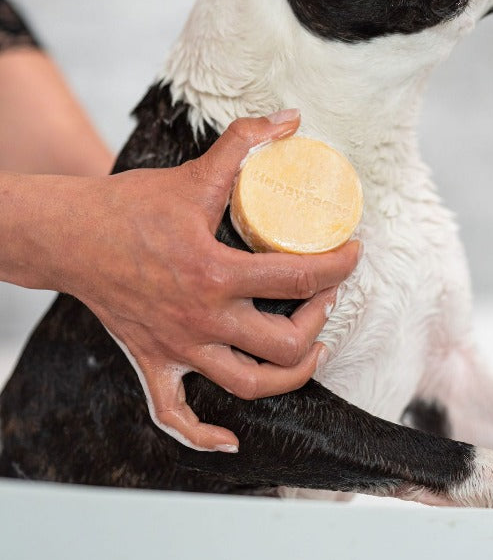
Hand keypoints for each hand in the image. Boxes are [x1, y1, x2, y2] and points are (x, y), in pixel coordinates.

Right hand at [41, 112, 358, 451]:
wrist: (71, 236)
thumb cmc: (131, 206)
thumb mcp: (194, 173)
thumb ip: (245, 142)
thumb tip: (290, 119)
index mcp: (216, 273)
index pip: (299, 279)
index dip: (340, 266)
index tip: (353, 252)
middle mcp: (202, 320)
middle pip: (284, 343)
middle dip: (320, 320)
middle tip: (327, 295)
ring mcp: (178, 349)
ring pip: (248, 385)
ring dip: (289, 373)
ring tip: (310, 348)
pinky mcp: (153, 364)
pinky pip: (176, 417)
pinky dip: (203, 436)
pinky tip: (230, 440)